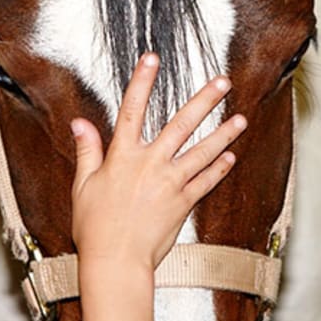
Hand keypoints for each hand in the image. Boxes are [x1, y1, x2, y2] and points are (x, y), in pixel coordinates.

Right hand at [70, 52, 246, 271]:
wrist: (115, 262)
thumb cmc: (95, 226)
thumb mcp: (84, 185)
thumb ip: (88, 150)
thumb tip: (80, 122)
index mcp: (123, 155)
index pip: (133, 108)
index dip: (142, 81)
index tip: (152, 58)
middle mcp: (150, 163)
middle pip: (181, 124)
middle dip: (204, 100)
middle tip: (222, 82)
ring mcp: (170, 182)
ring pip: (202, 151)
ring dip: (223, 133)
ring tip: (240, 118)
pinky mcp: (183, 203)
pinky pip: (206, 181)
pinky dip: (219, 168)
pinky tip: (230, 156)